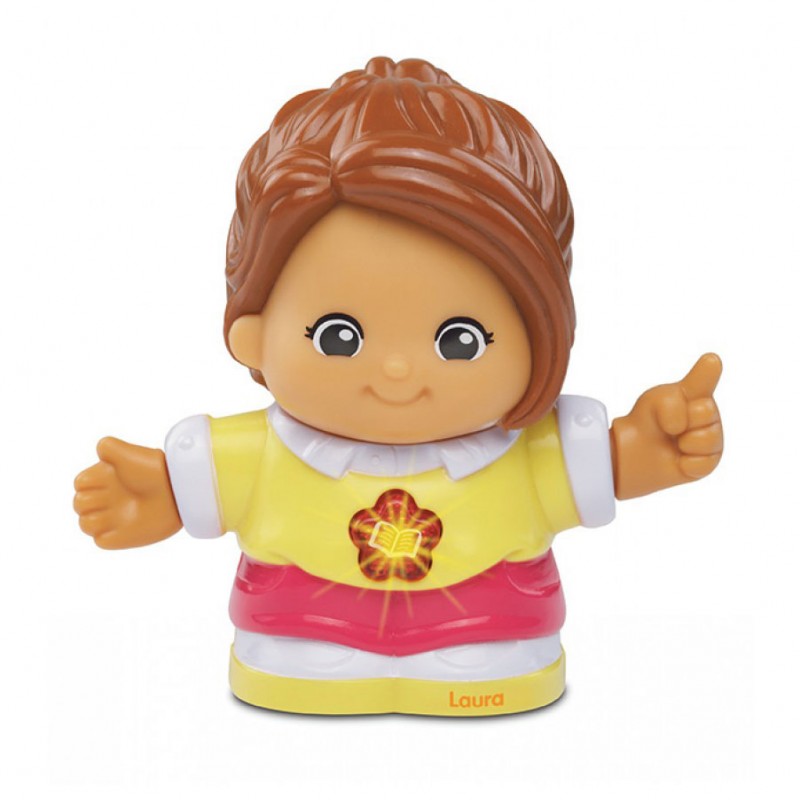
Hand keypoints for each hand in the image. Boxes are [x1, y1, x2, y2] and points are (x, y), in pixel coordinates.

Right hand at [73, 437, 181, 548]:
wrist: (177, 491)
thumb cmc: (154, 470)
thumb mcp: (129, 454)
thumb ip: (109, 447)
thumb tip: (100, 448)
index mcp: (107, 478)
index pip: (79, 484)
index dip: (88, 482)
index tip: (107, 477)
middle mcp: (109, 498)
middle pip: (78, 504)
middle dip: (89, 500)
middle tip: (114, 495)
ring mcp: (116, 517)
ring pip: (85, 524)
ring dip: (94, 520)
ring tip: (116, 512)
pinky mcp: (124, 535)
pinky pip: (101, 542)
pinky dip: (104, 536)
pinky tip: (121, 526)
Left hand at [611, 353, 722, 499]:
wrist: (639, 451)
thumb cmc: (649, 421)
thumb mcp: (653, 403)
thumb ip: (670, 403)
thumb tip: (681, 425)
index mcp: (696, 392)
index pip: (704, 380)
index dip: (707, 371)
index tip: (711, 359)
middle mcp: (710, 412)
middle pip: (706, 411)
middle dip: (681, 420)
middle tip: (670, 426)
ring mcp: (713, 436)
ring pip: (707, 439)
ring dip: (684, 443)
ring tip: (675, 442)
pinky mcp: (710, 461)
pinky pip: (702, 463)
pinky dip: (685, 464)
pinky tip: (679, 459)